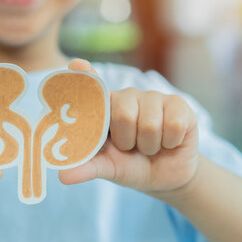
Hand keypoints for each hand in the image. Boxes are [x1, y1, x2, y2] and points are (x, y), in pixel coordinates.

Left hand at [59, 59, 199, 195]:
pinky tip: (169, 141)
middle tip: (131, 147)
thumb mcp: (107, 168)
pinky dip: (170, 142)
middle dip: (128, 142)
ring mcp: (153, 97)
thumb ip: (87, 168)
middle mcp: (127, 96)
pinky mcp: (178, 104)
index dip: (85, 74)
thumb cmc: (130, 165)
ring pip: (150, 124)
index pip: (93, 85)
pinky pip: (173, 124)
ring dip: (150, 146)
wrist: (165, 177)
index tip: (75, 65)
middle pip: (122, 114)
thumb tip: (63, 177)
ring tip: (149, 146)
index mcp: (105, 107)